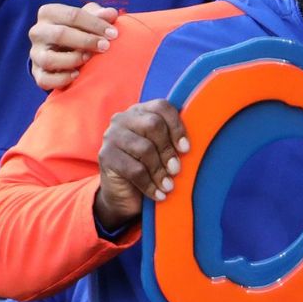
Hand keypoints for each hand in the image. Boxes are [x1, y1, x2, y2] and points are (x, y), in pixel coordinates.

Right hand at [28, 2, 118, 89]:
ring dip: (73, 59)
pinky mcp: (37, 73)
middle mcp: (38, 32)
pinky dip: (62, 79)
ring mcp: (35, 54)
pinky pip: (45, 79)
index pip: (73, 15)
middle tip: (105, 46)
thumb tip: (110, 14)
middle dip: (86, 41)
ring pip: (49, 59)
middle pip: (60, 34)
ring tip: (89, 58)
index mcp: (48, 13)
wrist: (65, 51)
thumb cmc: (79, 29)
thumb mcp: (89, 18)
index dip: (96, 24)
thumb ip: (100, 14)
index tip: (113, 33)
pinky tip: (77, 74)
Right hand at [94, 100, 189, 230]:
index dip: (177, 126)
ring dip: (160, 171)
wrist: (123, 194)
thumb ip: (174, 140)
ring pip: (144, 148)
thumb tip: (197, 142)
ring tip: (169, 185)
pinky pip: (134, 170)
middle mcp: (123, 119)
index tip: (186, 148)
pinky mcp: (105, 156)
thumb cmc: (150, 167)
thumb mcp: (163, 150)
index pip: (162, 107)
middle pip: (154, 125)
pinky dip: (149, 184)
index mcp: (141, 111)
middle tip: (177, 169)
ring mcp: (111, 136)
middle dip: (169, 150)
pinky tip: (159, 194)